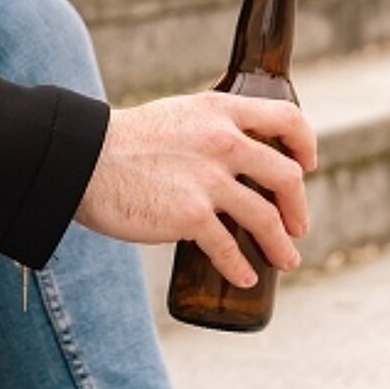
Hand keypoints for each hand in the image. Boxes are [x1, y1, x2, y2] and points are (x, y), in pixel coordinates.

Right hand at [75, 92, 317, 287]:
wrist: (82, 160)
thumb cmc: (124, 141)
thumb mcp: (177, 115)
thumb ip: (208, 128)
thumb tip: (231, 154)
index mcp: (220, 111)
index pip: (286, 117)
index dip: (305, 142)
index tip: (307, 163)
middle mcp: (222, 141)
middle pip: (286, 175)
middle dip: (298, 205)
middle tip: (298, 224)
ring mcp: (208, 181)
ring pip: (266, 217)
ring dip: (281, 244)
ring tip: (286, 259)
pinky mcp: (190, 216)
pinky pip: (229, 248)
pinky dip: (241, 267)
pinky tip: (245, 277)